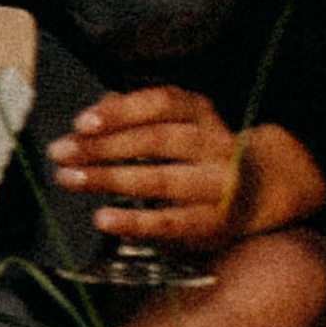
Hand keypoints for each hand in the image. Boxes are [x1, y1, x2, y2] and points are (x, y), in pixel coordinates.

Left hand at [50, 92, 325, 252]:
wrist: (265, 189)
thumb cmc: (204, 152)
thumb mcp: (180, 122)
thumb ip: (138, 114)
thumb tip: (97, 110)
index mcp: (203, 113)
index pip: (162, 103)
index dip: (121, 111)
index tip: (82, 122)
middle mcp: (214, 145)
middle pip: (155, 140)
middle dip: (102, 147)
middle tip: (60, 153)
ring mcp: (217, 185)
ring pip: (161, 179)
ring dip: (110, 179)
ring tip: (70, 179)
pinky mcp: (214, 223)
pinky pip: (172, 223)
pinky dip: (135, 222)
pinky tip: (102, 218)